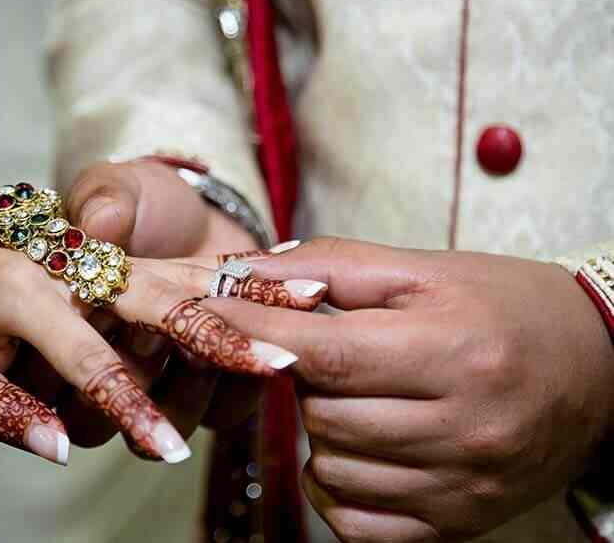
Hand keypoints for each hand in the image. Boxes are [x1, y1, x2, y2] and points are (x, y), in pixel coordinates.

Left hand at [0, 204, 301, 464]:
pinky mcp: (138, 253)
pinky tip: (292, 278)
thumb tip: (58, 452)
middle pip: (172, 301)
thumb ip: (0, 405)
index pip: (93, 357)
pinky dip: (246, 274)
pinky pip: (198, 265)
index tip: (163, 452)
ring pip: (198, 278)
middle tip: (281, 364)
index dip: (129, 407)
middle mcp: (90, 264)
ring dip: (248, 303)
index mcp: (31, 288)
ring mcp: (120, 255)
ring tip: (299, 308)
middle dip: (226, 337)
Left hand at [204, 238, 613, 541]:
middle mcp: (463, 429)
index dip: (256, 332)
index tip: (208, 315)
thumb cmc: (508, 307)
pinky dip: (339, 484)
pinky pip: (357, 521)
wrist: (598, 369)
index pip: (326, 353)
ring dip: (323, 430)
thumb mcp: (427, 270)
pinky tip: (364, 447)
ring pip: (332, 469)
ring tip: (361, 395)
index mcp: (454, 353)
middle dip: (305, 380)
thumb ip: (335, 266)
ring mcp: (461, 487)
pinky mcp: (458, 523)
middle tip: (334, 353)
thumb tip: (250, 272)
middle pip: (323, 415)